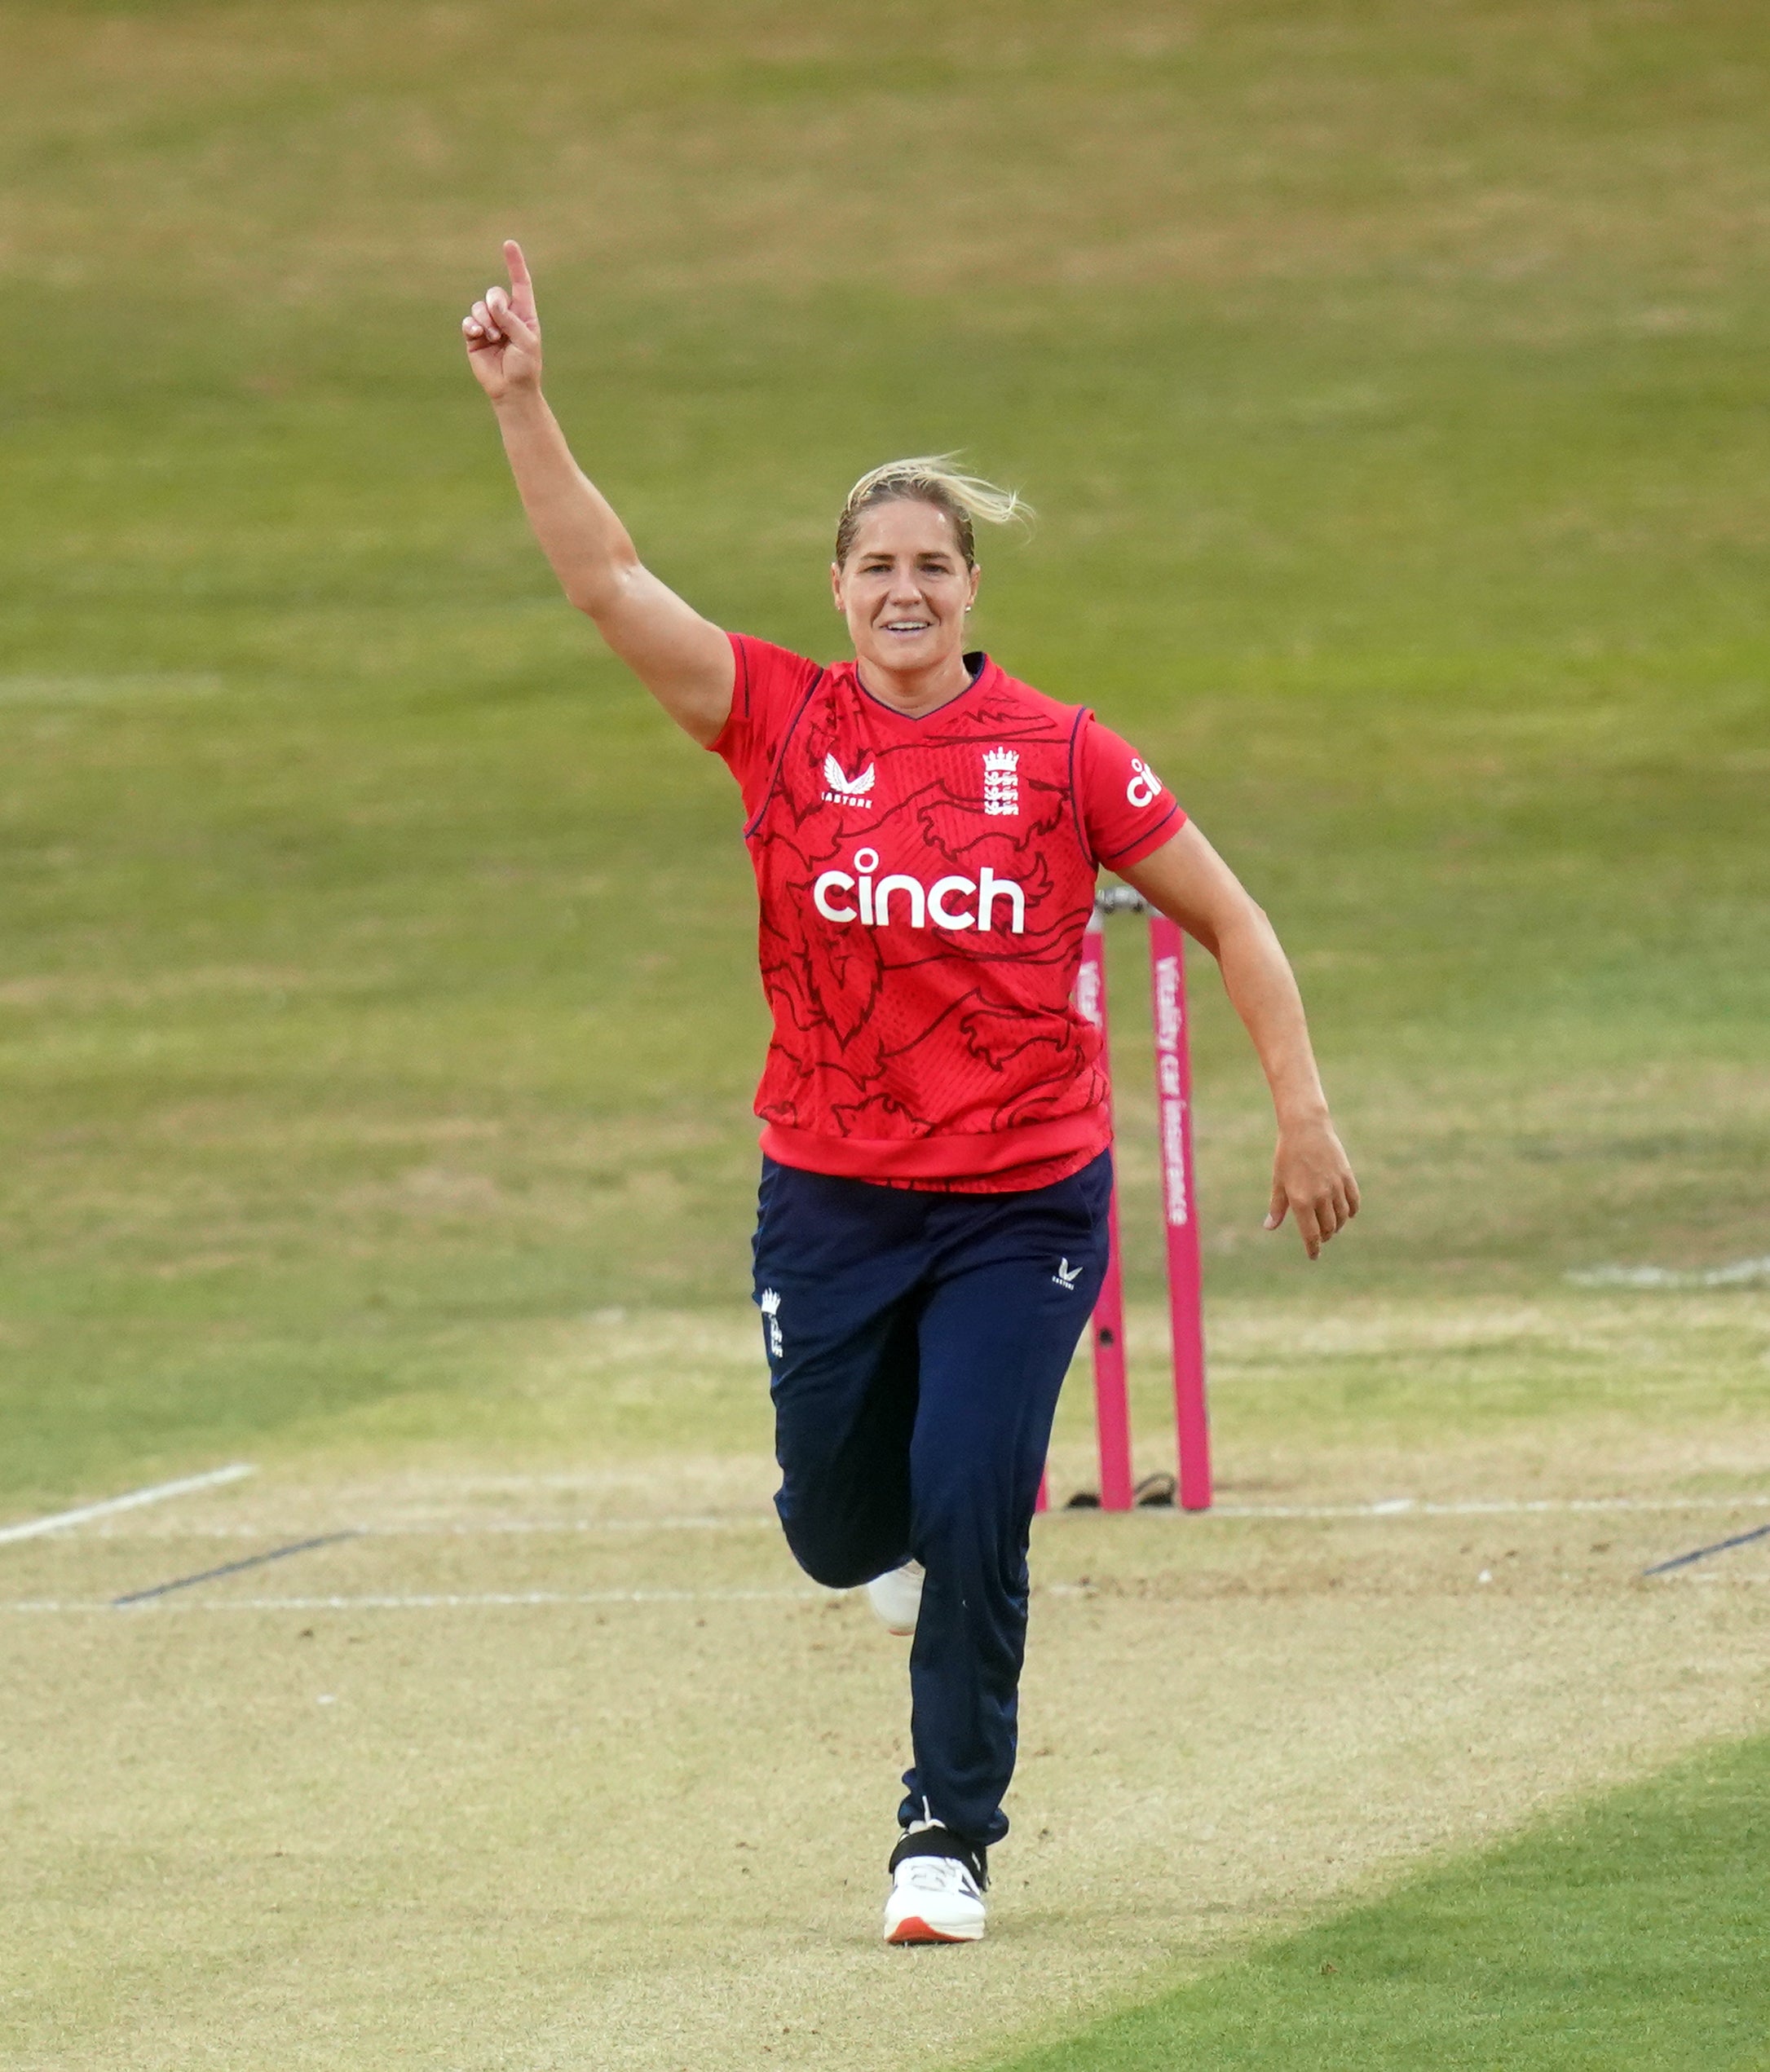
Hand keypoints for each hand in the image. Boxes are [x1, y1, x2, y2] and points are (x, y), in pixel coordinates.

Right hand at [462, 240, 541, 401]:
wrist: (511, 390)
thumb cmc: (525, 367)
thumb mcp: (525, 341)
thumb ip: (510, 319)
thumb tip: (493, 302)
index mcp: (524, 314)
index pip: (520, 284)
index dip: (515, 264)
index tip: (509, 244)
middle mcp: (506, 316)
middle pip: (494, 293)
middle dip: (495, 306)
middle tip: (500, 329)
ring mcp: (489, 326)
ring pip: (479, 307)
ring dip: (485, 321)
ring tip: (493, 339)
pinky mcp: (475, 337)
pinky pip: (468, 321)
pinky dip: (472, 326)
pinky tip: (477, 335)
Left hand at [1265, 1115, 1358, 1259]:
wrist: (1306, 1128)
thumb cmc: (1287, 1155)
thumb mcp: (1279, 1181)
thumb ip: (1277, 1207)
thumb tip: (1269, 1227)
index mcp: (1301, 1200)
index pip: (1311, 1234)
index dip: (1313, 1249)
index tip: (1313, 1256)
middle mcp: (1321, 1197)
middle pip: (1329, 1228)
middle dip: (1325, 1236)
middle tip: (1321, 1237)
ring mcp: (1336, 1187)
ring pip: (1342, 1217)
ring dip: (1338, 1225)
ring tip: (1332, 1227)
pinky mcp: (1347, 1176)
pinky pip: (1353, 1201)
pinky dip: (1351, 1211)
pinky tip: (1346, 1213)